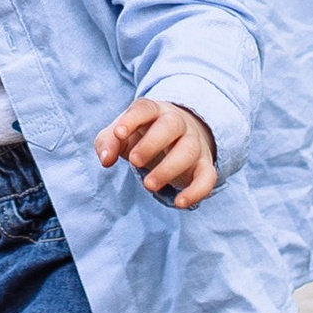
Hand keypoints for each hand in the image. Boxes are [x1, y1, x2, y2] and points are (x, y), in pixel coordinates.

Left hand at [95, 96, 217, 206]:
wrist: (178, 138)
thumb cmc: (142, 135)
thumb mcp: (121, 135)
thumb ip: (107, 142)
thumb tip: (106, 159)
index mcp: (154, 111)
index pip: (145, 108)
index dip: (131, 119)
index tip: (118, 133)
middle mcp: (178, 123)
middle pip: (171, 125)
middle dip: (152, 143)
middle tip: (134, 162)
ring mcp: (194, 144)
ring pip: (188, 151)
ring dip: (169, 169)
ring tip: (148, 186)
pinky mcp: (204, 166)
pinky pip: (207, 177)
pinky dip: (196, 191)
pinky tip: (180, 203)